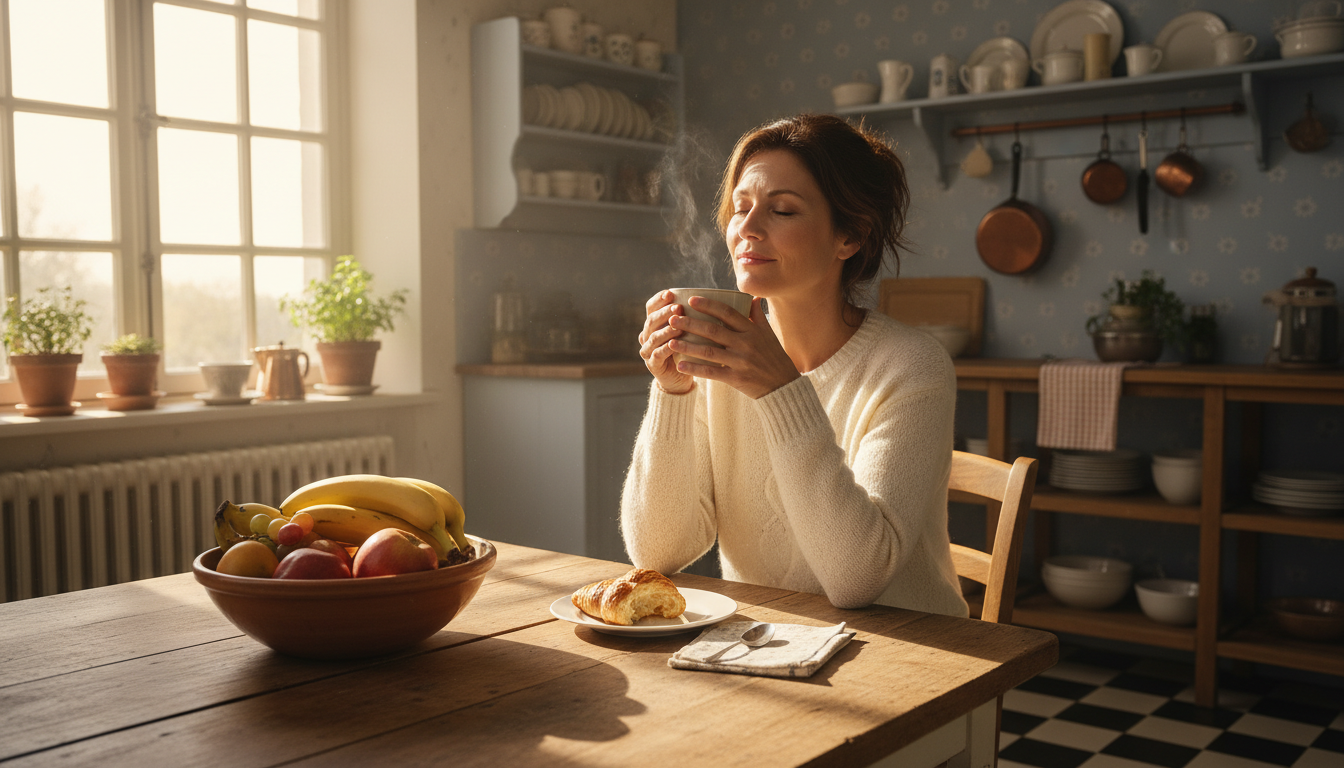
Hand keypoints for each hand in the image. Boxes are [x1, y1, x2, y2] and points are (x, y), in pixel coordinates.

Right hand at [638, 290, 694, 394]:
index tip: (670, 293)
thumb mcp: (688, 332)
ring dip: (666, 330)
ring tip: (678, 326)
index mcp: (654, 324)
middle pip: (651, 320)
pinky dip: (665, 349)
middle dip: (664, 313)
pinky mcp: (653, 364)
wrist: (680, 377)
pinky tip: (674, 345)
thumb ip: (690, 317)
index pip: (651, 307)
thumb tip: (709, 298)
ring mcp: (648, 350)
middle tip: (678, 308)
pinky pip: (657, 354)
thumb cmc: (687, 350)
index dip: (659, 300)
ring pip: (653, 337)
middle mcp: (647, 335)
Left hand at [667, 296, 799, 399]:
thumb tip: (752, 297)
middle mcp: (746, 344)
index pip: (728, 313)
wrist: (783, 386)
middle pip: (713, 330)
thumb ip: (758, 316)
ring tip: (671, 342)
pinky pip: (712, 372)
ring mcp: (740, 361)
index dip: (709, 305)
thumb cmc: (774, 357)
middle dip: (691, 323)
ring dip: (688, 346)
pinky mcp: (736, 378)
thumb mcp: (769, 334)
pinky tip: (681, 365)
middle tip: (673, 318)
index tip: (691, 300)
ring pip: (709, 351)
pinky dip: (695, 369)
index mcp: (752, 330)